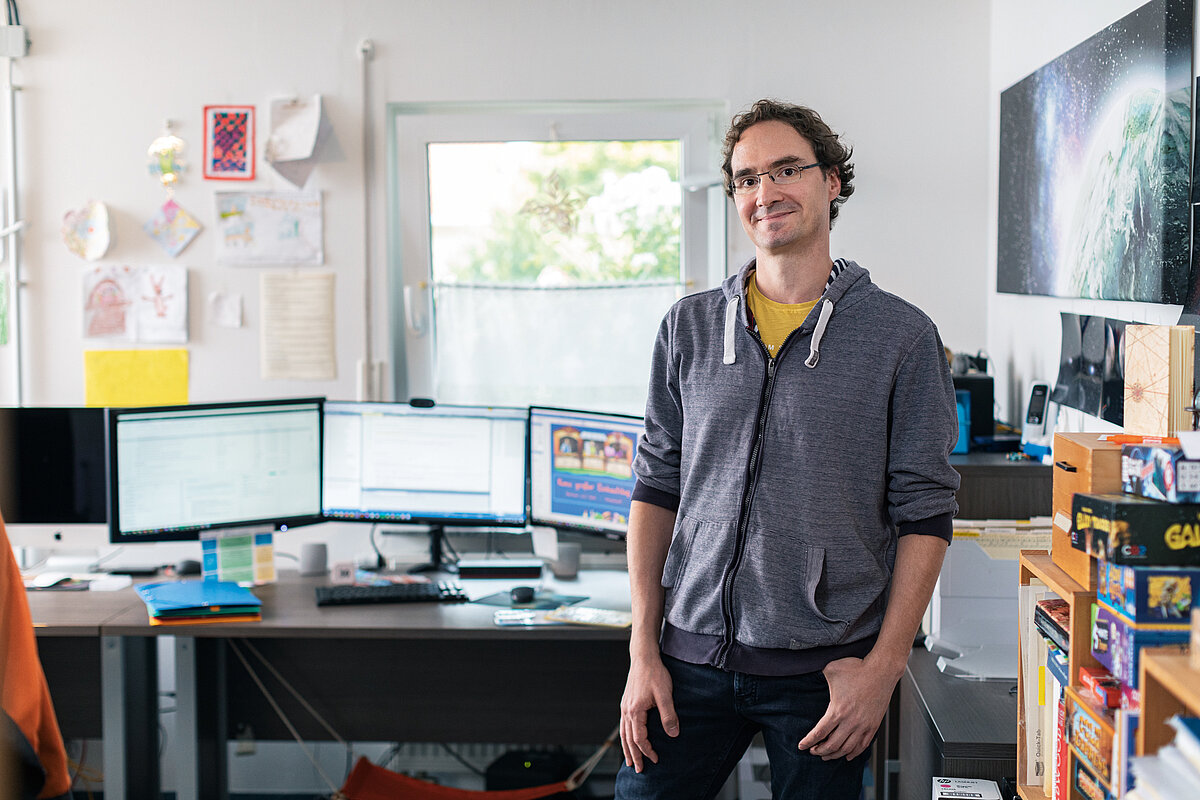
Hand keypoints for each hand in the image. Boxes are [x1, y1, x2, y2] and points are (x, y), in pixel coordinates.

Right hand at [619, 655, 678, 771]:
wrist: (644, 657)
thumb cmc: (655, 674)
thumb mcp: (665, 695)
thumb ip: (668, 715)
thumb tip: (673, 734)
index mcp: (635, 711)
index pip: (639, 738)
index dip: (647, 750)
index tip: (656, 759)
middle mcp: (626, 710)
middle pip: (628, 739)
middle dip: (634, 755)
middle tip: (639, 770)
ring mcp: (624, 706)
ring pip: (623, 733)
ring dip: (626, 748)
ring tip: (630, 761)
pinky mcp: (626, 702)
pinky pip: (623, 724)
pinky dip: (624, 736)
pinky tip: (627, 739)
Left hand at [797, 656, 894, 760]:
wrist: (882, 671)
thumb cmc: (857, 668)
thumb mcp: (831, 669)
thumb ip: (818, 675)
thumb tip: (807, 670)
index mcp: (838, 710)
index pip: (819, 733)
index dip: (809, 742)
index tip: (802, 746)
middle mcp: (851, 722)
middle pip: (832, 745)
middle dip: (819, 751)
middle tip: (813, 752)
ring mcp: (863, 726)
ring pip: (847, 748)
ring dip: (835, 755)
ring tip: (826, 756)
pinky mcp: (873, 726)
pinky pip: (863, 745)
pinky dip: (854, 753)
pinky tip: (847, 756)